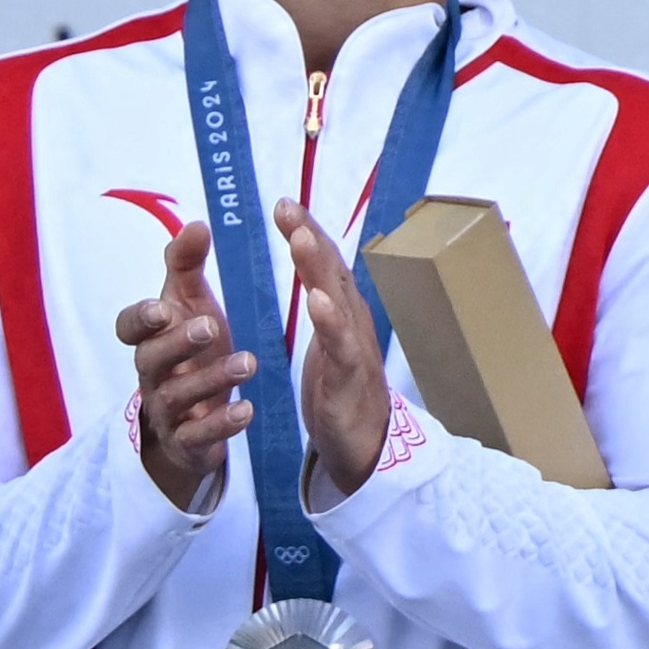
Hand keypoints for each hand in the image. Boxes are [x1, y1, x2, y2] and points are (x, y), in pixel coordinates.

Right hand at [117, 224, 255, 515]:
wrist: (188, 420)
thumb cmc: (190, 351)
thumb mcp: (188, 306)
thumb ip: (187, 266)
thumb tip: (195, 222)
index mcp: (152, 339)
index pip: (129, 329)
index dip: (141, 318)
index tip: (162, 306)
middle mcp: (155, 375)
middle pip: (152, 360)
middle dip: (178, 343)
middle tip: (211, 326)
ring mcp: (168, 412)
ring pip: (179, 397)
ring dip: (212, 380)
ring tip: (249, 362)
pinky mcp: (188, 442)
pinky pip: (198, 437)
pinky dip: (221, 425)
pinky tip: (247, 410)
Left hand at [281, 206, 393, 508]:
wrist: (366, 445)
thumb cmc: (341, 392)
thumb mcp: (327, 344)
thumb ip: (324, 311)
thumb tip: (316, 276)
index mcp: (340, 311)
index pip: (322, 264)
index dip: (305, 232)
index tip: (282, 204)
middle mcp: (351, 319)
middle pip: (330, 269)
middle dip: (308, 235)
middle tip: (286, 206)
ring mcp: (353, 345)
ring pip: (335, 297)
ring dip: (318, 267)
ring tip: (299, 238)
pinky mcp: (350, 377)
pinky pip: (339, 344)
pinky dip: (329, 320)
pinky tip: (315, 300)